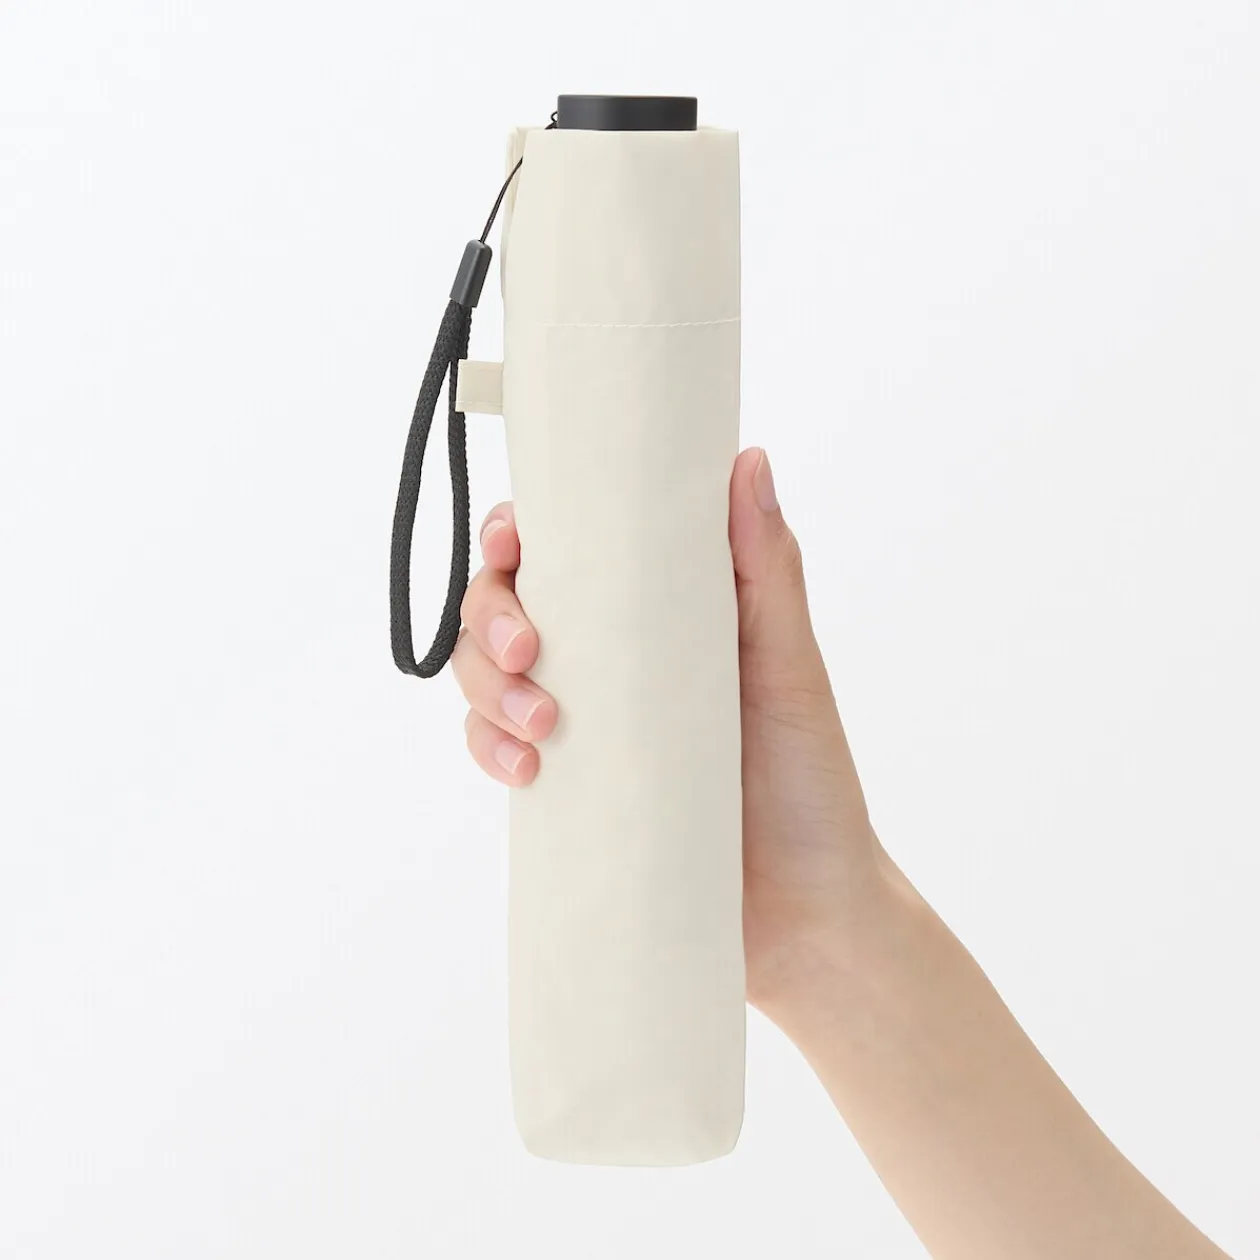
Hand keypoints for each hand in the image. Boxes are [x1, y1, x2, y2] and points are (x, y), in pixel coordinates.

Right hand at [452, 447, 888, 1011]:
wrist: (806, 916)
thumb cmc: (810, 783)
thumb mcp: (792, 670)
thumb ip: (767, 573)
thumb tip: (747, 460)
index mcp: (658, 615)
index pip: (568, 552)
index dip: (520, 535)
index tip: (515, 542)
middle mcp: (609, 661)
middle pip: (505, 607)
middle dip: (492, 616)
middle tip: (527, 652)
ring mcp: (582, 725)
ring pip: (484, 676)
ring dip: (485, 687)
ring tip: (542, 724)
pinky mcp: (566, 791)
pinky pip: (493, 749)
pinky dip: (489, 747)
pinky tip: (524, 770)